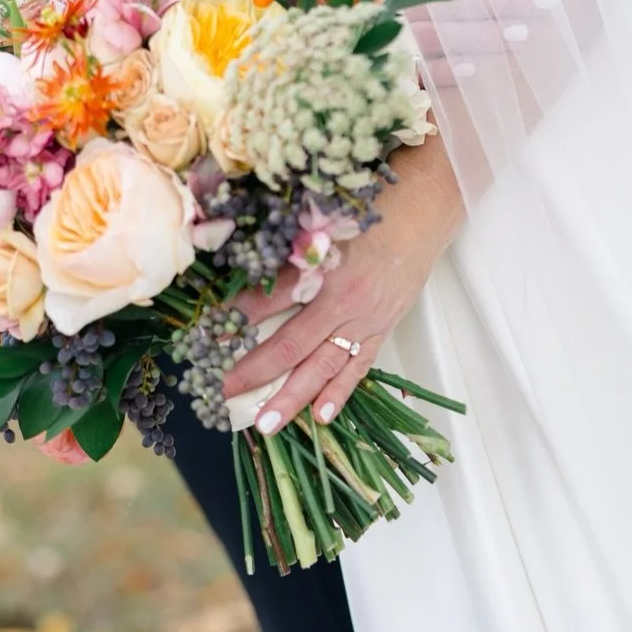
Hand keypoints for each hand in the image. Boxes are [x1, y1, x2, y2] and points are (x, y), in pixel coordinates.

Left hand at [222, 135, 464, 431]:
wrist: (425, 209)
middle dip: (254, 371)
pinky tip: (321, 416)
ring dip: (293, 397)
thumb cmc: (372, 207)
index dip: (236, 319)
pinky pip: (358, 367)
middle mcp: (345, 302)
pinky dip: (339, 392)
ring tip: (266, 424)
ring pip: (324, 367)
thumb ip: (290, 251)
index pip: (269, 301)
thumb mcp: (325, 221)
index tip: (206, 336)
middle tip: (222, 392)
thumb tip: (248, 269)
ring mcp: (367, 321)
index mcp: (325, 269)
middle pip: (292, 345)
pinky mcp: (383, 329)